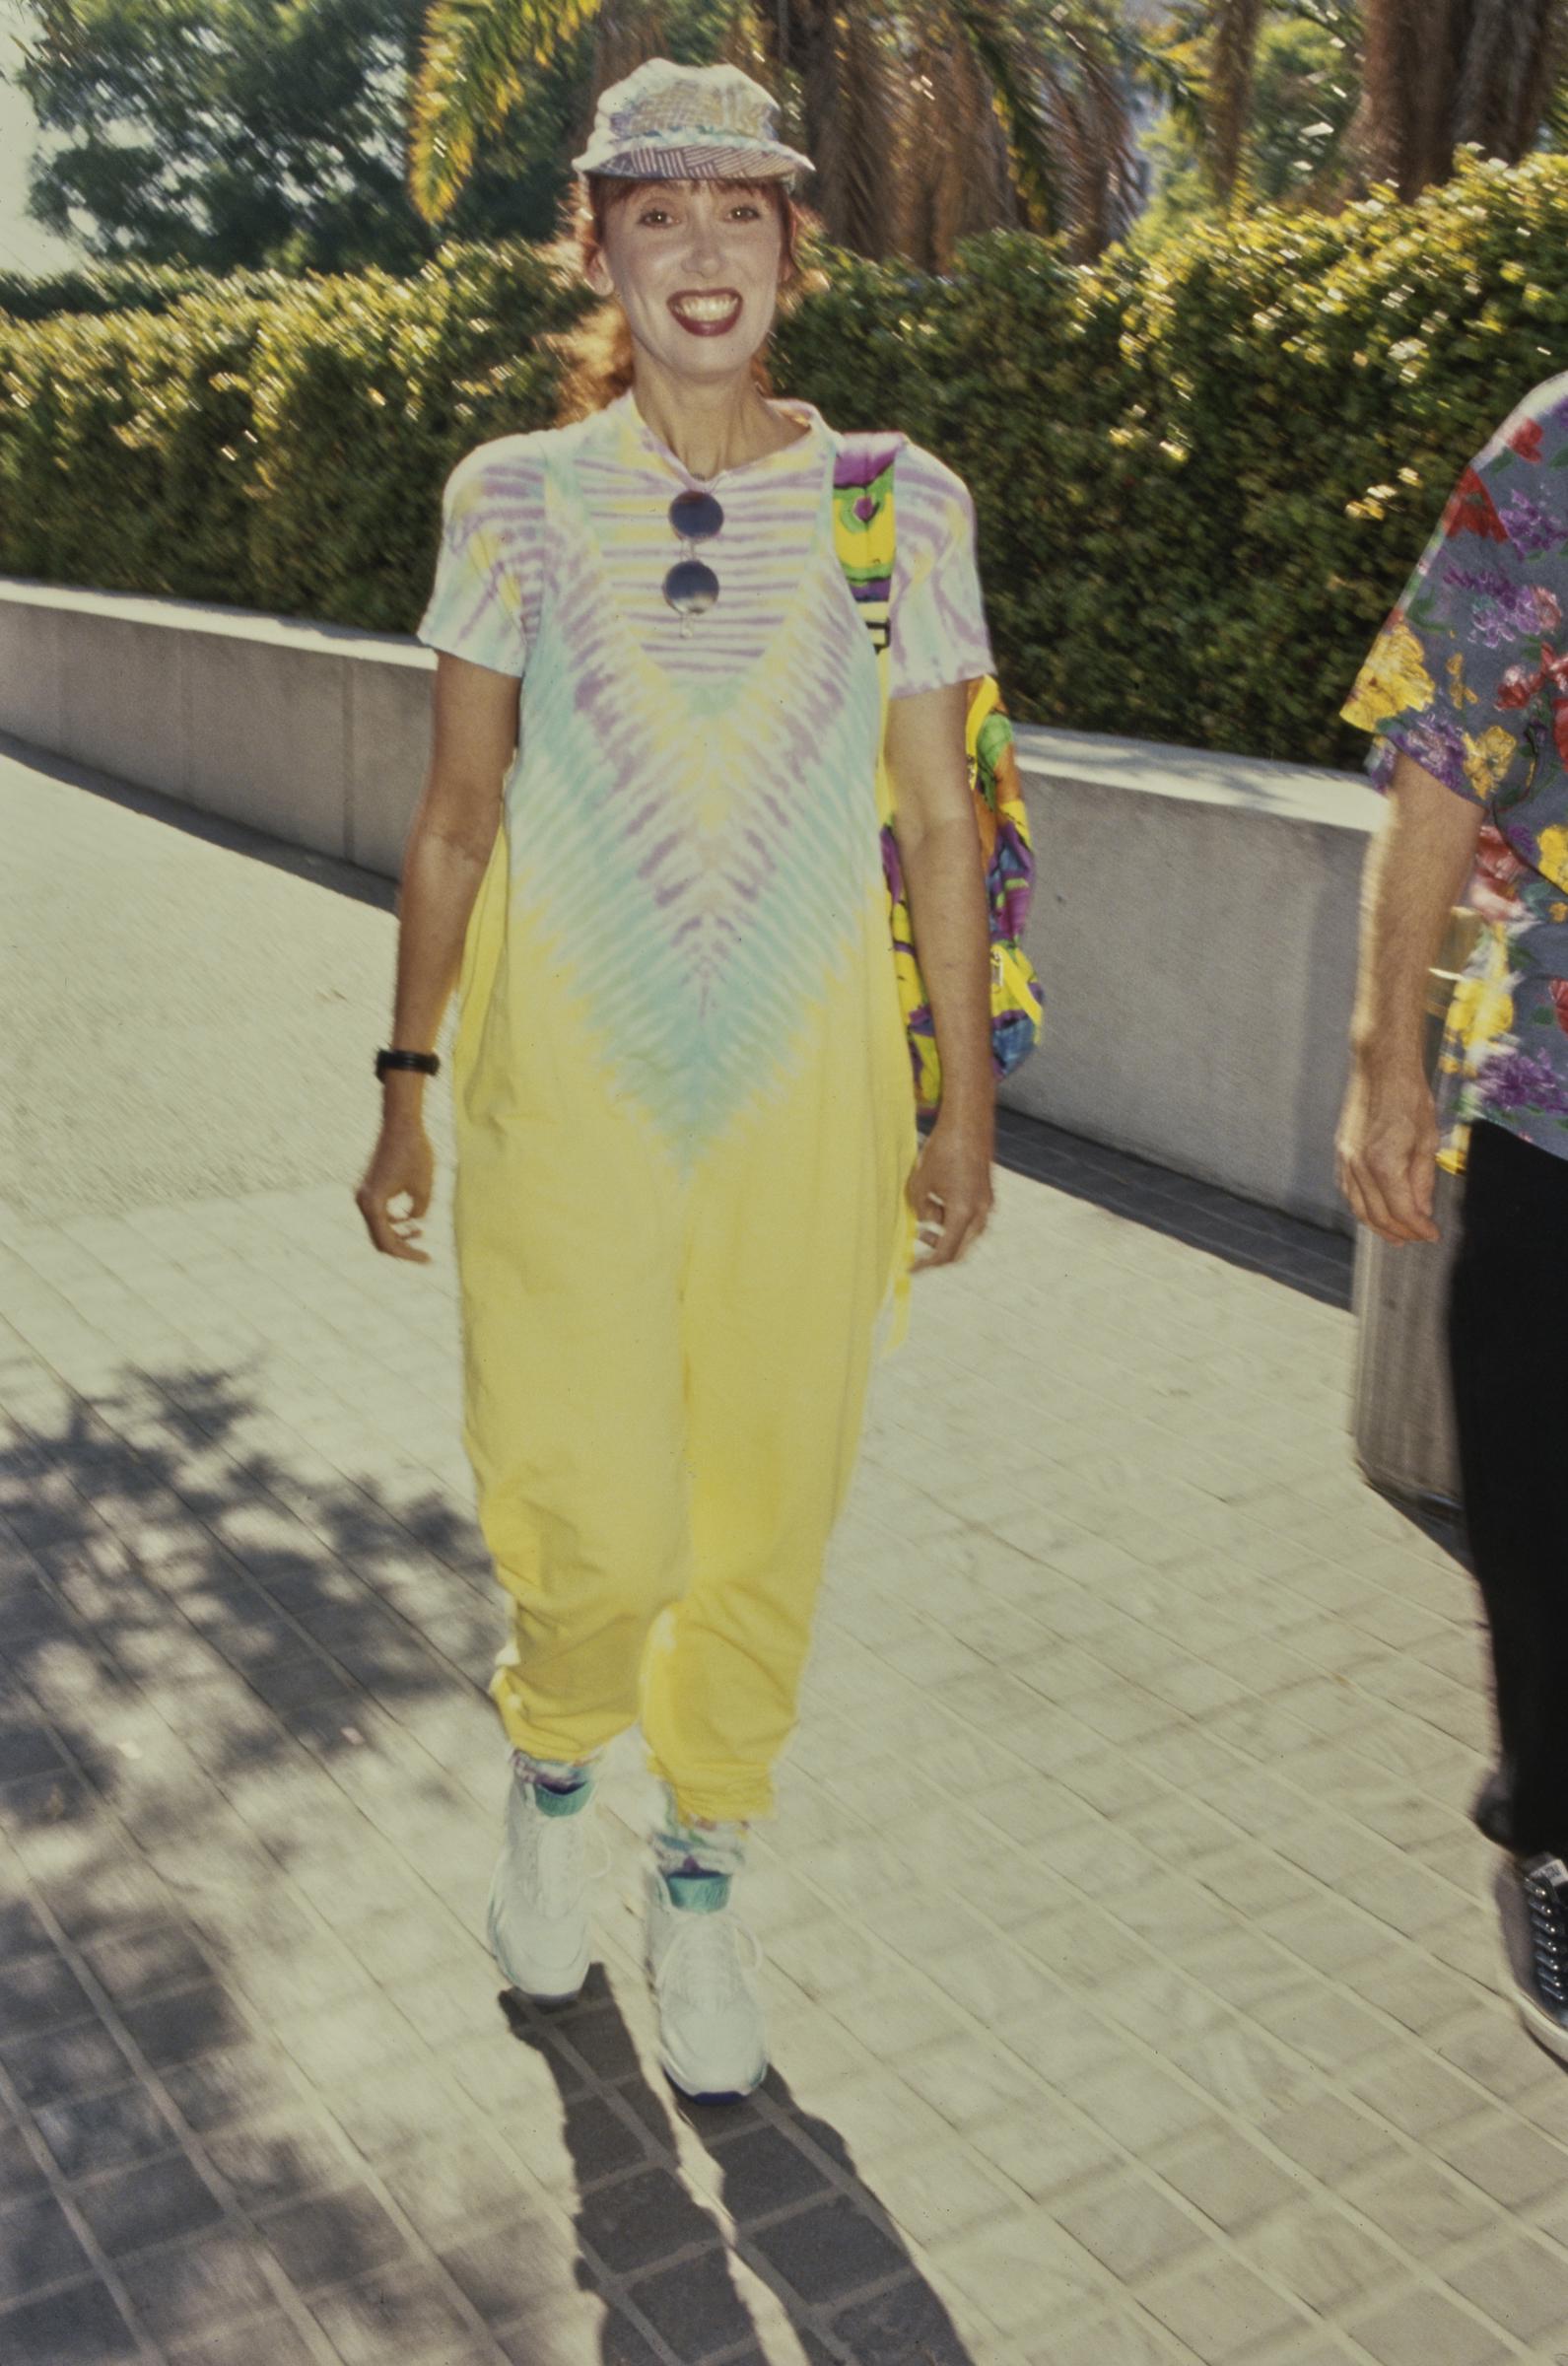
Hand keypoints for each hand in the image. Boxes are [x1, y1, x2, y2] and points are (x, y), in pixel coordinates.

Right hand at [355, 1118, 435, 1262]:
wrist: (401, 1124)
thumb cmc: (414, 1153)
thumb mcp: (424, 1188)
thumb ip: (419, 1212)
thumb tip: (411, 1222)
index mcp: (373, 1204)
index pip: (388, 1243)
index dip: (408, 1255)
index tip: (428, 1259)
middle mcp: (363, 1200)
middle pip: (379, 1239)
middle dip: (401, 1249)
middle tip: (424, 1256)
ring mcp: (364, 1193)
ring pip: (378, 1227)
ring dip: (397, 1235)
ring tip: (419, 1234)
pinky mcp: (369, 1187)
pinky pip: (378, 1214)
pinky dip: (392, 1222)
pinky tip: (410, 1221)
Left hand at [908, 1110, 992, 1269]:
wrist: (967, 1123)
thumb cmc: (942, 1150)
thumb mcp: (921, 1183)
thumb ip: (921, 1210)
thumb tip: (928, 1223)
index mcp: (964, 1213)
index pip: (945, 1252)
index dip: (927, 1264)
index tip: (911, 1267)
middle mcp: (981, 1212)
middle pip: (960, 1249)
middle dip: (938, 1251)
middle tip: (918, 1245)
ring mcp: (987, 1204)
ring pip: (967, 1234)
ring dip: (946, 1234)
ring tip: (926, 1219)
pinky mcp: (987, 1194)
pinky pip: (971, 1219)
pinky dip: (955, 1221)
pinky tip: (939, 1205)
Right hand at [1336, 1059, 1440, 1244]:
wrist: (1382, 1068)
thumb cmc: (1409, 1098)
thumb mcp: (1428, 1141)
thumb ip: (1423, 1180)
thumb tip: (1422, 1209)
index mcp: (1384, 1164)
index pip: (1401, 1211)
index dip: (1418, 1228)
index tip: (1432, 1234)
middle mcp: (1359, 1166)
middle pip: (1377, 1214)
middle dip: (1399, 1231)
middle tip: (1417, 1237)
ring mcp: (1346, 1159)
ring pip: (1358, 1206)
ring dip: (1377, 1225)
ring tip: (1395, 1235)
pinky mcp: (1342, 1152)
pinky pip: (1348, 1190)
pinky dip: (1361, 1207)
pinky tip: (1374, 1211)